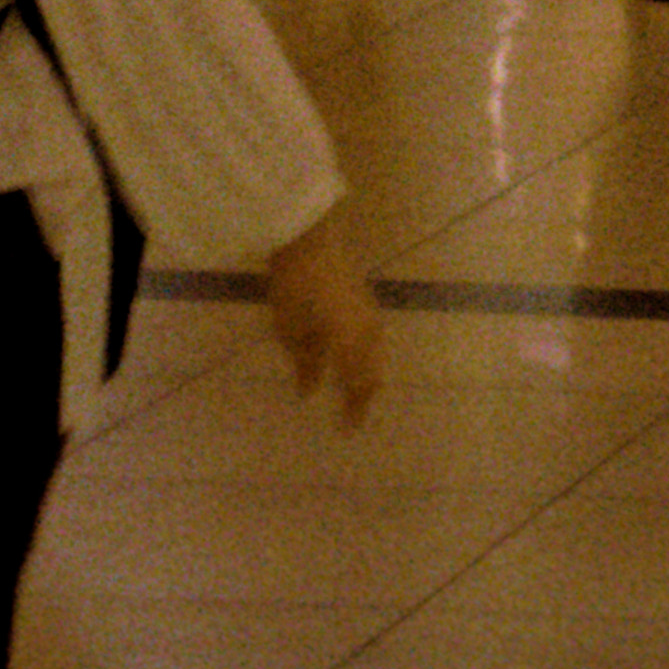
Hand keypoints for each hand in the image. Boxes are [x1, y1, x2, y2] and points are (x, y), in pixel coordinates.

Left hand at [262, 219, 384, 429]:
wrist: (308, 238)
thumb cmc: (294, 289)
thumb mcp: (291, 332)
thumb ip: (305, 363)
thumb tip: (310, 390)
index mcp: (353, 344)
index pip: (360, 384)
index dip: (356, 409)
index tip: (348, 430)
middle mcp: (368, 330)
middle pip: (375, 368)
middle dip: (366, 391)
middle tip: (354, 410)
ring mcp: (368, 309)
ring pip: (376, 349)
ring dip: (368, 369)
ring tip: (352, 383)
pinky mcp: (362, 294)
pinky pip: (372, 332)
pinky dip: (365, 350)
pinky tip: (350, 351)